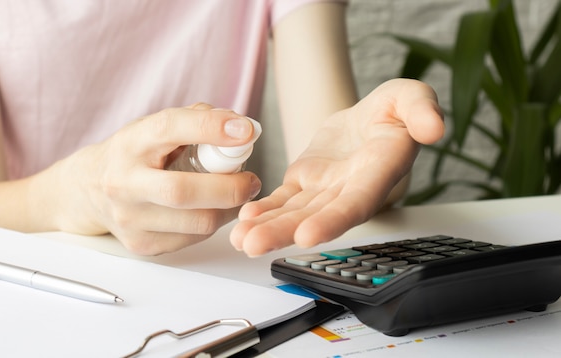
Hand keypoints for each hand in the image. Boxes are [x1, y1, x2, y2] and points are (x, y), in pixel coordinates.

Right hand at [57, 104, 260, 254]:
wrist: (89, 191)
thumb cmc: (133, 156)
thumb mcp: (154, 128)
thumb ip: (196, 120)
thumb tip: (242, 128)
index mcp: (131, 143)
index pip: (170, 129)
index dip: (210, 128)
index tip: (245, 131)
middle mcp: (124, 181)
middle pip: (183, 191)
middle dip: (229, 188)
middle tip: (251, 181)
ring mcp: (129, 218)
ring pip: (196, 222)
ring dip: (227, 210)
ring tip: (232, 196)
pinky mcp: (141, 244)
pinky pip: (192, 239)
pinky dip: (211, 224)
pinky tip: (209, 210)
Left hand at [230, 79, 443, 255]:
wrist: (368, 118)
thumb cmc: (394, 110)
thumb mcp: (412, 97)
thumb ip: (422, 110)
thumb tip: (433, 128)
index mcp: (378, 173)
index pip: (357, 202)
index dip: (334, 220)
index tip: (307, 235)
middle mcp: (350, 190)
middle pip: (318, 217)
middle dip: (285, 232)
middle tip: (254, 245)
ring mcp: (325, 191)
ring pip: (296, 213)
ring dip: (268, 228)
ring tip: (240, 240)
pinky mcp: (304, 183)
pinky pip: (282, 199)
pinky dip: (264, 210)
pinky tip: (243, 220)